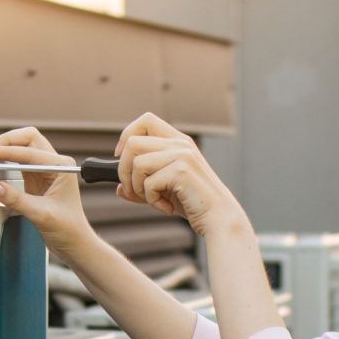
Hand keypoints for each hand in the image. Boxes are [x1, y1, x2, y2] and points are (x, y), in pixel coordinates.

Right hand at [0, 128, 94, 251]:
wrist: (74, 243)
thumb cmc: (69, 229)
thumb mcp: (42, 215)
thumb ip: (17, 200)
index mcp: (61, 167)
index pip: (30, 150)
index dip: (6, 151)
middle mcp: (54, 164)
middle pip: (27, 138)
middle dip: (7, 141)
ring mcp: (45, 170)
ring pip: (22, 147)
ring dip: (6, 150)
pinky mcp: (36, 179)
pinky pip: (18, 162)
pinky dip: (6, 161)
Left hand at [118, 113, 239, 233]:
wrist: (218, 218)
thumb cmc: (193, 203)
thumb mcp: (164, 191)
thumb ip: (142, 186)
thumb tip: (120, 189)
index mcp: (177, 141)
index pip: (145, 120)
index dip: (126, 135)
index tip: (120, 156)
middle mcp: (180, 144)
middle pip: (132, 142)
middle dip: (123, 169)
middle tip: (132, 189)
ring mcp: (182, 155)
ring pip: (137, 163)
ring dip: (137, 187)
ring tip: (153, 200)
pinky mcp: (182, 171)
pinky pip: (148, 183)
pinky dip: (152, 201)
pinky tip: (166, 207)